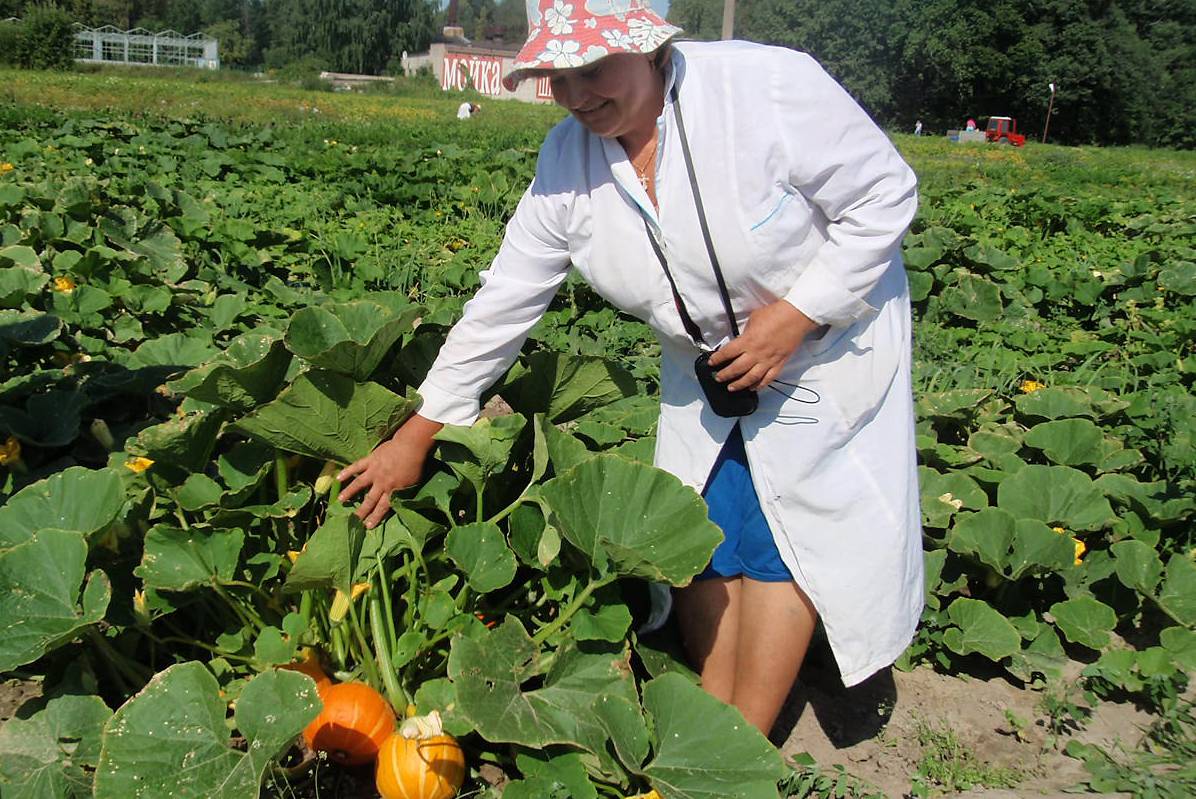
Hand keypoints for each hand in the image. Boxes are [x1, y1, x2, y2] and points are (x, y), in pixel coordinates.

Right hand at [337, 414, 442, 528]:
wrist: (410, 446)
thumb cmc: (415, 465)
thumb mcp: (412, 484)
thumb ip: (402, 493)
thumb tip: (397, 501)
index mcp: (392, 490)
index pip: (382, 508)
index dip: (375, 517)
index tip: (367, 526)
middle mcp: (381, 483)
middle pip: (370, 500)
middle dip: (361, 511)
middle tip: (353, 520)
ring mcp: (374, 471)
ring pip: (359, 484)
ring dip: (349, 492)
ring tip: (340, 500)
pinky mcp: (370, 460)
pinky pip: (356, 466)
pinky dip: (347, 472)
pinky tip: (338, 478)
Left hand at [707, 300, 818, 391]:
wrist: (796, 317)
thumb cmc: (775, 314)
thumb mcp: (754, 319)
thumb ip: (746, 333)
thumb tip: (741, 340)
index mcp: (748, 341)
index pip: (728, 353)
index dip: (718, 359)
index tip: (712, 362)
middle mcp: (756, 353)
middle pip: (736, 369)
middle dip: (725, 375)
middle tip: (718, 378)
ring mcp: (768, 360)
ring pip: (751, 378)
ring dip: (739, 384)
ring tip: (731, 388)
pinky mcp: (779, 364)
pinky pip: (768, 379)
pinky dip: (759, 385)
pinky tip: (752, 388)